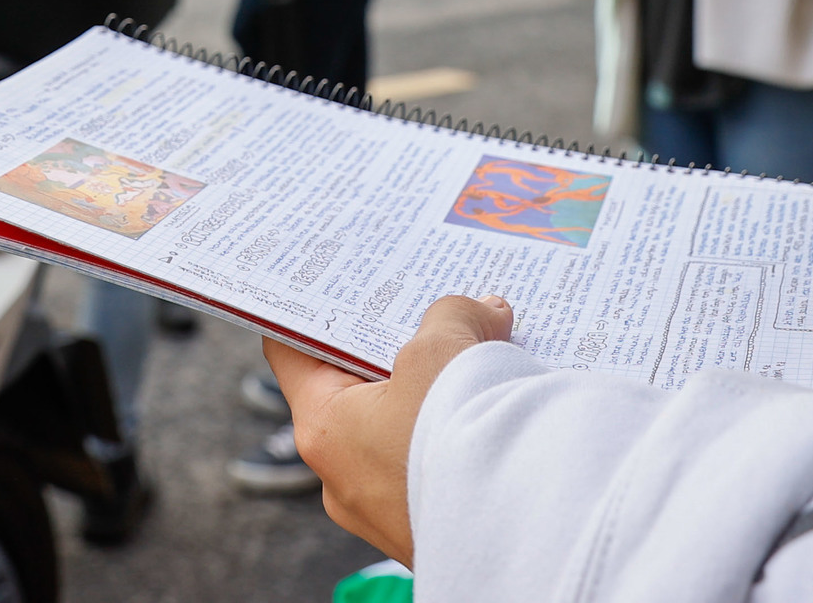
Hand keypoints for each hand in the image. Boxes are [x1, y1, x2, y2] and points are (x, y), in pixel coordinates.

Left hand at [269, 295, 516, 564]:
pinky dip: (454, 425)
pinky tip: (493, 397)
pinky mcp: (428, 520)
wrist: (523, 531)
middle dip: (390, 344)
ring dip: (431, 386)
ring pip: (398, 425)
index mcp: (323, 428)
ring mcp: (386, 505)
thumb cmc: (458, 438)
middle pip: (351, 387)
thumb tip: (484, 311)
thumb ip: (452, 317)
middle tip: (421, 303)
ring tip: (474, 344)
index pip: (290, 352)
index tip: (329, 281)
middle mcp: (343, 474)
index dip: (307, 311)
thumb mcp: (444, 350)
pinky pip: (431, 458)